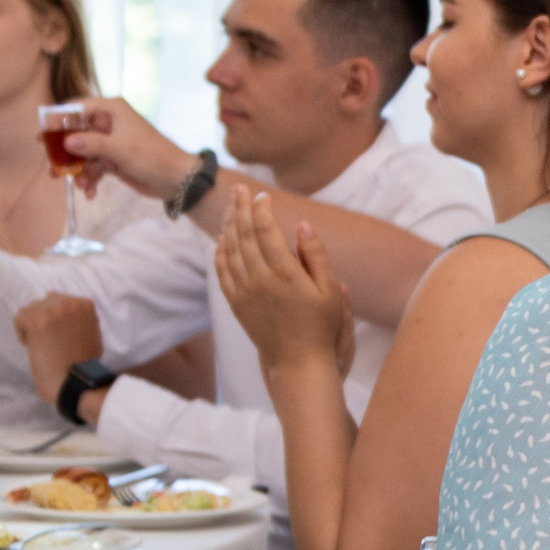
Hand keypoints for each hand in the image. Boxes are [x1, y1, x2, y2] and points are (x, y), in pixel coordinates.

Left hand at [13, 294, 103, 404]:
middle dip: (43, 320)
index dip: (56, 320)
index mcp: (85, 305)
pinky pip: (19, 319)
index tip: (57, 335)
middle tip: (47, 340)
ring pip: (30, 310)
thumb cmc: (84, 362)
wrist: (74, 380)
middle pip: (45, 303)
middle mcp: (70, 303)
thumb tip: (69, 318)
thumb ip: (81, 320)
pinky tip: (32, 346)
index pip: (60, 302)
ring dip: (32, 326)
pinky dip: (22, 333)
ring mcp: (54, 310)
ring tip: (40, 344)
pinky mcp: (37, 320)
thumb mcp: (92, 334)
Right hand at [60, 96, 200, 201]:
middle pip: (76, 133)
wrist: (177, 180)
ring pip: (83, 153)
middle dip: (65, 152)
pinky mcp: (114, 160)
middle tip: (52, 168)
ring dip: (78, 170)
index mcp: (112, 109)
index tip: (41, 135)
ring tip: (78, 185)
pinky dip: (90, 179)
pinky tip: (90, 192)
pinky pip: (94, 167)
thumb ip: (91, 144)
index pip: (77, 109)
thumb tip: (66, 142)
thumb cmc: (152, 156)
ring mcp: (111, 142)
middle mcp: (109, 122)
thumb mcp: (120, 149)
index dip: (58, 121)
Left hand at [215, 191, 353, 378]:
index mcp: (284, 273)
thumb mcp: (330, 289)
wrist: (298, 361)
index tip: (263, 195)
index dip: (262, 210)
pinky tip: (221, 239)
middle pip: (244, 235)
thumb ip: (315, 255)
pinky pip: (222, 271)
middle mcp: (259, 279)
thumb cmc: (321, 325)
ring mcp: (244, 292)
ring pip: (230, 250)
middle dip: (241, 208)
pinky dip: (220, 251)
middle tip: (239, 189)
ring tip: (231, 207)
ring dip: (229, 225)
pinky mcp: (236, 303)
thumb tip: (302, 224)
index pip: (266, 231)